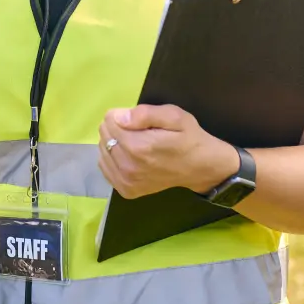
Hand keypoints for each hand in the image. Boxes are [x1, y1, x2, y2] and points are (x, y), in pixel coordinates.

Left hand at [97, 104, 239, 199]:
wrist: (200, 168)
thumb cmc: (188, 138)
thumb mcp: (174, 115)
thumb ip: (145, 113)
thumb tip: (120, 117)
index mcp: (138, 147)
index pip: (109, 120)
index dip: (122, 115)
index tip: (138, 120)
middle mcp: (128, 166)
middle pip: (105, 134)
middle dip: (118, 127)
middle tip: (139, 131)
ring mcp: (126, 181)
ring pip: (103, 150)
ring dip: (114, 143)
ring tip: (136, 143)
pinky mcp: (126, 190)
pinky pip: (105, 167)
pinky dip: (112, 158)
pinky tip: (129, 156)